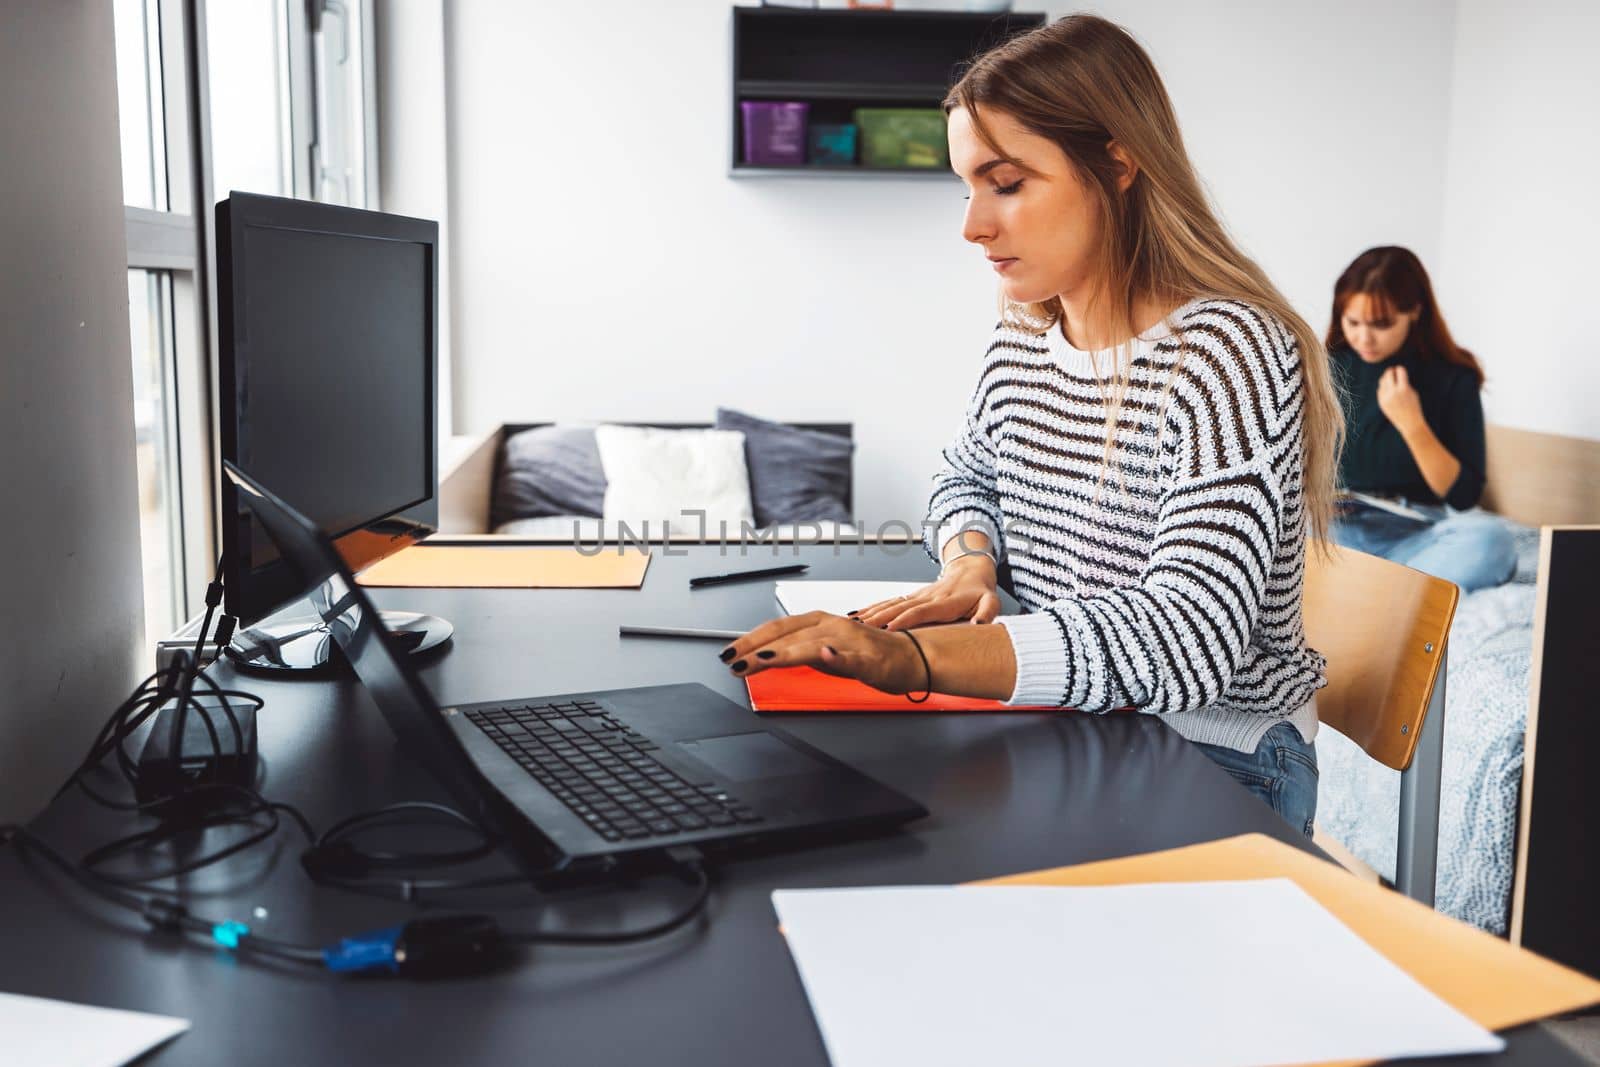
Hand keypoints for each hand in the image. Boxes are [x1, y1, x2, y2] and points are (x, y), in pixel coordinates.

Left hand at [720, 611, 927, 694]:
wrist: (912, 657)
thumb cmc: (871, 654)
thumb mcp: (826, 651)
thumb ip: (799, 651)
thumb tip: (765, 655)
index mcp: (821, 622)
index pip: (778, 627)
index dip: (751, 639)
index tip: (729, 653)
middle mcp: (832, 625)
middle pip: (789, 634)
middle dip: (757, 647)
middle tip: (733, 661)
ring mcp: (851, 641)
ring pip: (813, 644)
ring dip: (786, 652)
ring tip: (762, 659)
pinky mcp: (870, 659)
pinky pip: (851, 657)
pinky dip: (837, 656)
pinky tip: (825, 655)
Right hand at [852, 554, 999, 629]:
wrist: (971, 569)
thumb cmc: (980, 590)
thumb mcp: (991, 601)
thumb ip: (987, 612)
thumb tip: (980, 624)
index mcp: (946, 602)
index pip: (923, 611)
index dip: (906, 619)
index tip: (890, 628)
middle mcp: (927, 597)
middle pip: (900, 607)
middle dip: (880, 618)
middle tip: (861, 628)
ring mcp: (917, 596)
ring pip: (891, 604)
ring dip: (871, 613)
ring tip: (851, 622)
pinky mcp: (911, 597)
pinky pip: (889, 602)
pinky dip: (872, 608)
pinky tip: (856, 615)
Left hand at [1376, 366, 1424, 434]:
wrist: (1409, 422)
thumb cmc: (1414, 406)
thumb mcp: (1412, 392)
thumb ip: (1404, 382)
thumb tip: (1395, 373)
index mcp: (1403, 389)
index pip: (1400, 371)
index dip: (1400, 369)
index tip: (1401, 369)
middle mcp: (1393, 392)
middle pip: (1388, 374)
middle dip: (1391, 371)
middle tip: (1393, 370)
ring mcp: (1385, 398)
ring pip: (1382, 381)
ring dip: (1386, 378)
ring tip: (1391, 378)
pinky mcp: (1381, 402)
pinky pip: (1380, 390)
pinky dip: (1383, 386)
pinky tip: (1388, 387)